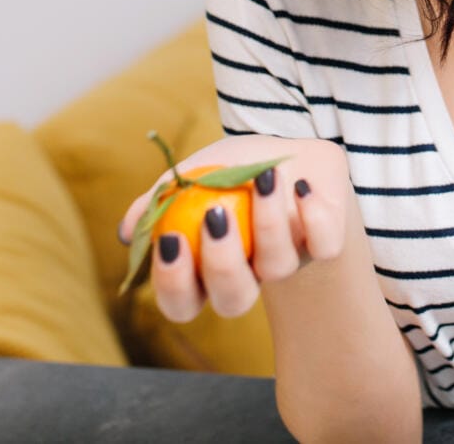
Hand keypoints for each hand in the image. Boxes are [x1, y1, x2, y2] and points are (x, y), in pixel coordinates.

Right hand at [117, 134, 351, 321]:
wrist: (289, 150)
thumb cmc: (231, 170)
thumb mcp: (192, 174)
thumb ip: (159, 200)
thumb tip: (128, 230)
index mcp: (206, 270)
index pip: (182, 303)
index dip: (174, 283)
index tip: (170, 239)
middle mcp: (249, 275)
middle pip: (233, 301)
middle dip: (221, 264)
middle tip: (214, 216)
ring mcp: (288, 262)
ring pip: (278, 267)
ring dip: (269, 221)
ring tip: (265, 177)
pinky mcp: (324, 243)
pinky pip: (325, 247)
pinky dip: (315, 216)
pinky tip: (302, 186)